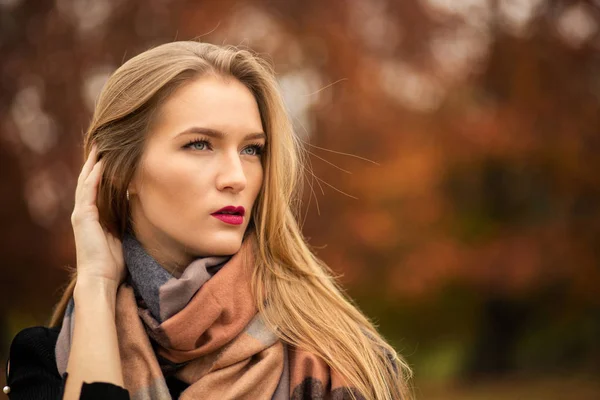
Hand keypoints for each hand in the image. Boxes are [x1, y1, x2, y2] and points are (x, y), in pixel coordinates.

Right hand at [71, 144, 125, 287]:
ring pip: (86, 180)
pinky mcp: (83, 216)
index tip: (112, 153)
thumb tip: (139, 203)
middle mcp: (84, 211)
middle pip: (89, 179)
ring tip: (100, 145)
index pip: (96, 186)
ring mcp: (82, 213)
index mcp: (93, 215)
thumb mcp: (121, 234)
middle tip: (104, 141)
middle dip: (95, 160)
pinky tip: (101, 163)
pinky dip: (95, 175)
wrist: (101, 278)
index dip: (102, 169)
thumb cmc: (113, 261)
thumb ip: (125, 218)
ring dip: (93, 162)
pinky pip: (88, 190)